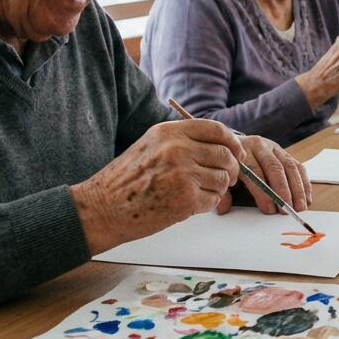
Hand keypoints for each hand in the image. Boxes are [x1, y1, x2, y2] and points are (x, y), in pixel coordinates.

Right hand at [70, 119, 242, 253]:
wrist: (101, 208)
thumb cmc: (124, 181)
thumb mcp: (150, 146)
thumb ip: (181, 141)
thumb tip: (219, 146)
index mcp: (168, 132)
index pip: (216, 129)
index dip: (232, 142)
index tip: (237, 153)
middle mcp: (177, 149)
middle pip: (225, 155)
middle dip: (231, 168)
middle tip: (228, 178)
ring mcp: (183, 173)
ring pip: (223, 179)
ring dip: (217, 188)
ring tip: (198, 193)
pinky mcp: (185, 198)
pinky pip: (213, 199)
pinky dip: (207, 204)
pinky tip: (190, 205)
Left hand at [225, 133, 312, 214]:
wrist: (230, 143)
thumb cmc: (228, 164)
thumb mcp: (222, 175)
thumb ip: (222, 191)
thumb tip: (223, 208)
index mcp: (241, 151)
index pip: (255, 172)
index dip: (263, 192)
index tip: (269, 209)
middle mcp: (259, 146)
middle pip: (275, 168)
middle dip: (283, 191)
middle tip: (287, 208)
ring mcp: (274, 148)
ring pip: (290, 167)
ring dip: (297, 189)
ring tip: (299, 207)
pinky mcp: (285, 153)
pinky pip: (298, 167)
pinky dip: (304, 183)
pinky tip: (306, 198)